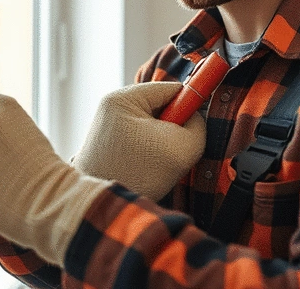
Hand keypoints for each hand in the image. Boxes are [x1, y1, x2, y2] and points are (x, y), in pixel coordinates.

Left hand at [72, 81, 205, 200]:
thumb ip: (198, 124)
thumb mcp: (183, 147)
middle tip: (171, 151)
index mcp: (123, 98)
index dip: (189, 107)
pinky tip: (145, 168)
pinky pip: (140, 138)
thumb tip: (195, 117)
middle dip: (173, 127)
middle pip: (160, 106)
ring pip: (152, 125)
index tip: (193, 129)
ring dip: (162, 142)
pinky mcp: (106, 142)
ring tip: (155, 164)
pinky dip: (149, 152)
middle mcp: (111, 106)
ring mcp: (106, 124)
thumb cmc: (137, 176)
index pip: (171, 89)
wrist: (101, 210)